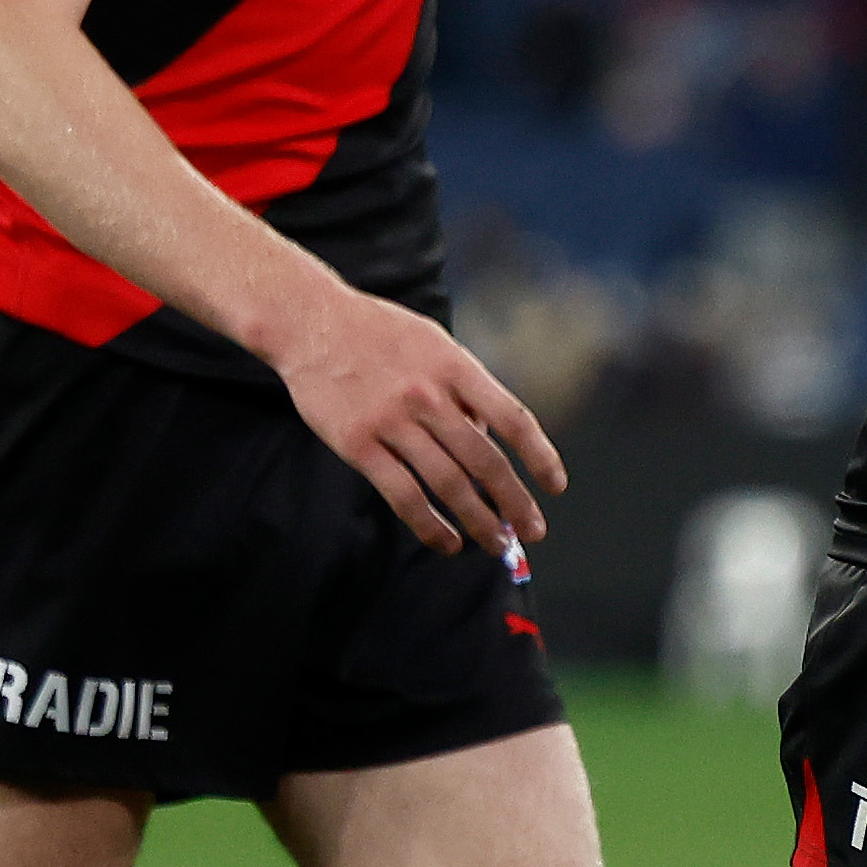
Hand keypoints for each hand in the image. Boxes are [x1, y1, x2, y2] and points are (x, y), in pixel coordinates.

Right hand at [276, 284, 566, 554]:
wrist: (311, 322)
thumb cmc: (378, 332)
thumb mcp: (433, 342)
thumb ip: (463, 387)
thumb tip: (488, 436)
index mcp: (455, 367)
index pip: (512, 418)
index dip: (539, 455)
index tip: (554, 485)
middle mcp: (429, 396)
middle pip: (484, 460)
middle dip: (514, 502)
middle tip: (532, 530)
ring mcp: (392, 422)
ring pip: (448, 484)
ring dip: (478, 522)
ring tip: (495, 544)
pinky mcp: (358, 445)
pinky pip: (403, 496)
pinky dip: (430, 525)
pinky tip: (447, 541)